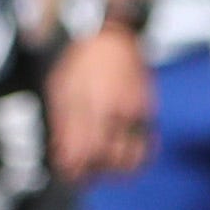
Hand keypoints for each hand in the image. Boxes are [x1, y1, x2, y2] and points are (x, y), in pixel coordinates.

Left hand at [48, 26, 156, 182]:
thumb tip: (61, 155)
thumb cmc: (81, 63)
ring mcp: (133, 110)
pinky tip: (125, 157)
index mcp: (87, 104)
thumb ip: (62, 123)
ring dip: (117, 170)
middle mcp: (112, 109)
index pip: (81, 151)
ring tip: (105, 167)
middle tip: (84, 172)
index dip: (74, 170)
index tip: (69, 174)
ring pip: (131, 158)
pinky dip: (138, 159)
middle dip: (93, 172)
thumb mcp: (61, 88)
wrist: (112, 35)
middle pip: (105, 158)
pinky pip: (147, 145)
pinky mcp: (147, 109)